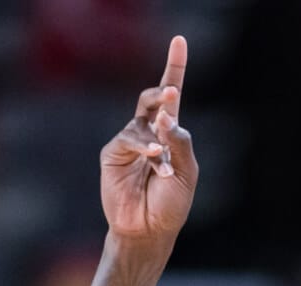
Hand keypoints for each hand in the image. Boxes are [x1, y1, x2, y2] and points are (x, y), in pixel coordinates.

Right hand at [99, 36, 197, 241]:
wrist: (149, 230)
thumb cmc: (170, 204)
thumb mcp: (186, 173)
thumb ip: (181, 143)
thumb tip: (168, 116)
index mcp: (170, 133)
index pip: (172, 96)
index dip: (175, 67)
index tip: (179, 40)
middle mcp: (149, 131)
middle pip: (154, 97)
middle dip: (164, 90)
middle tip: (172, 92)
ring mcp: (130, 141)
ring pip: (145, 122)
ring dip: (158, 140)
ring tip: (165, 165)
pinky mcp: (113, 153)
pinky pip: (130, 140)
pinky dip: (145, 149)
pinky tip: (156, 161)